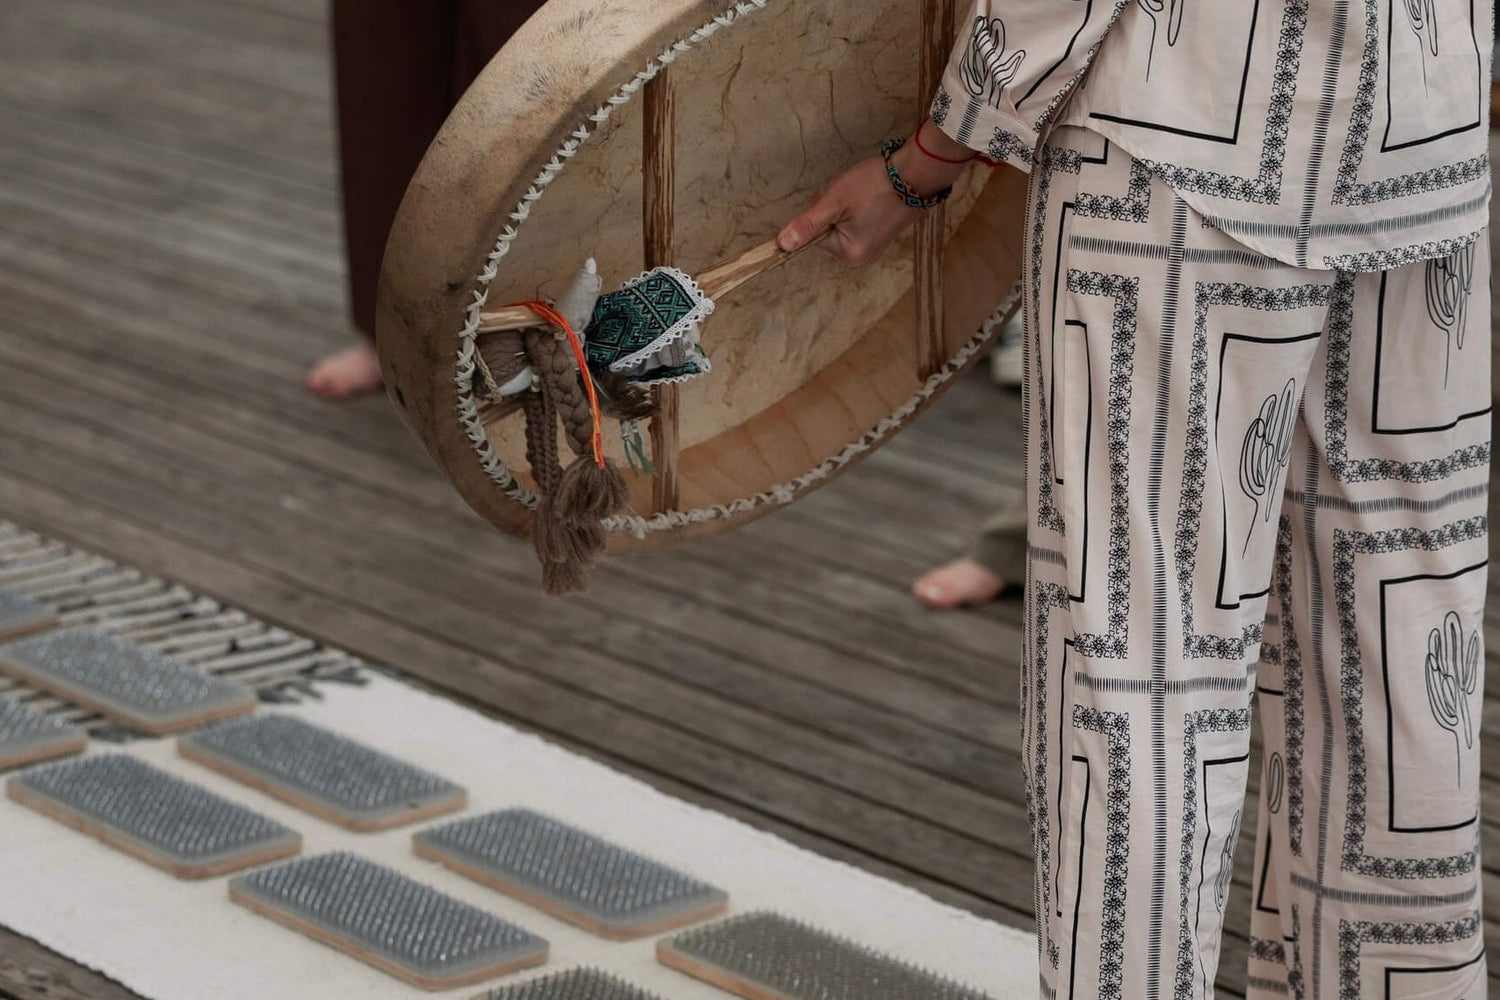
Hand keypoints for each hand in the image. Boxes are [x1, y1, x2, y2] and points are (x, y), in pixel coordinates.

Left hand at [776, 156, 921, 266]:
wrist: (916, 172)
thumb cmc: (874, 185)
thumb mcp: (834, 201)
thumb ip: (807, 224)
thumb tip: (781, 245)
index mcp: (849, 254)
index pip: (816, 235)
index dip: (822, 211)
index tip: (838, 198)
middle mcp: (861, 257)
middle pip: (829, 230)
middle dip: (835, 208)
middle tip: (852, 193)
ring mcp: (873, 246)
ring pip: (843, 223)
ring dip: (846, 205)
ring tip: (863, 193)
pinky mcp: (882, 234)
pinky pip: (857, 221)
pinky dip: (859, 206)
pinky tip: (871, 195)